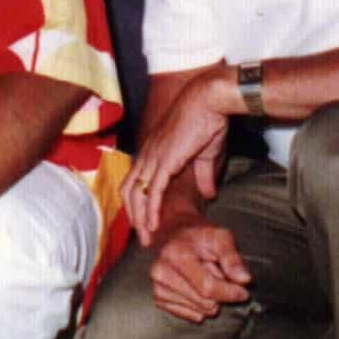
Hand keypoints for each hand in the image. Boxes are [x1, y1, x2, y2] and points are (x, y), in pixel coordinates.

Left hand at [122, 65, 229, 242]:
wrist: (210, 100)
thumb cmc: (208, 120)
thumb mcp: (206, 153)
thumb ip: (203, 174)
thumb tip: (209, 194)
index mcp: (154, 151)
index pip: (135, 181)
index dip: (137, 202)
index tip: (145, 222)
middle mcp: (148, 154)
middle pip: (129, 190)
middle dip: (134, 216)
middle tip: (144, 237)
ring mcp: (154, 157)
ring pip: (137, 194)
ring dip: (140, 219)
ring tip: (148, 239)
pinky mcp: (165, 161)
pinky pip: (153, 191)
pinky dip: (151, 211)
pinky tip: (153, 225)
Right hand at [145, 219, 250, 322]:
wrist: (173, 233)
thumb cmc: (197, 235)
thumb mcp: (219, 237)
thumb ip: (232, 258)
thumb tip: (244, 280)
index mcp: (176, 255)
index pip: (207, 287)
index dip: (230, 292)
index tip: (243, 291)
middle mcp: (162, 273)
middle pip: (205, 302)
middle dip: (219, 292)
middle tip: (215, 273)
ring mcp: (158, 288)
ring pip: (201, 312)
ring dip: (210, 299)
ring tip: (203, 277)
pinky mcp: (160, 299)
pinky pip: (193, 316)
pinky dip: (200, 306)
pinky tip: (196, 288)